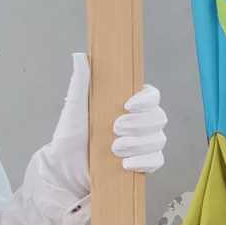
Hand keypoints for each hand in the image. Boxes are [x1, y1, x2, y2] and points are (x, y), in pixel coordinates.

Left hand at [42, 54, 167, 196]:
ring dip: (138, 144)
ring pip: (158, 139)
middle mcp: (142, 123)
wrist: (66, 167)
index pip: (153, 96)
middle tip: (115, 129)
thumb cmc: (71, 135)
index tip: (127, 105)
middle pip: (159, 118)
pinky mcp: (143, 164)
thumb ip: (81, 82)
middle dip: (139, 124)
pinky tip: (125, 164)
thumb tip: (80, 56)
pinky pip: (156, 160)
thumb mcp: (75, 107)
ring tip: (115, 149)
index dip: (146, 100)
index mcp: (130, 105)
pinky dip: (143, 162)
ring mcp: (145, 144)